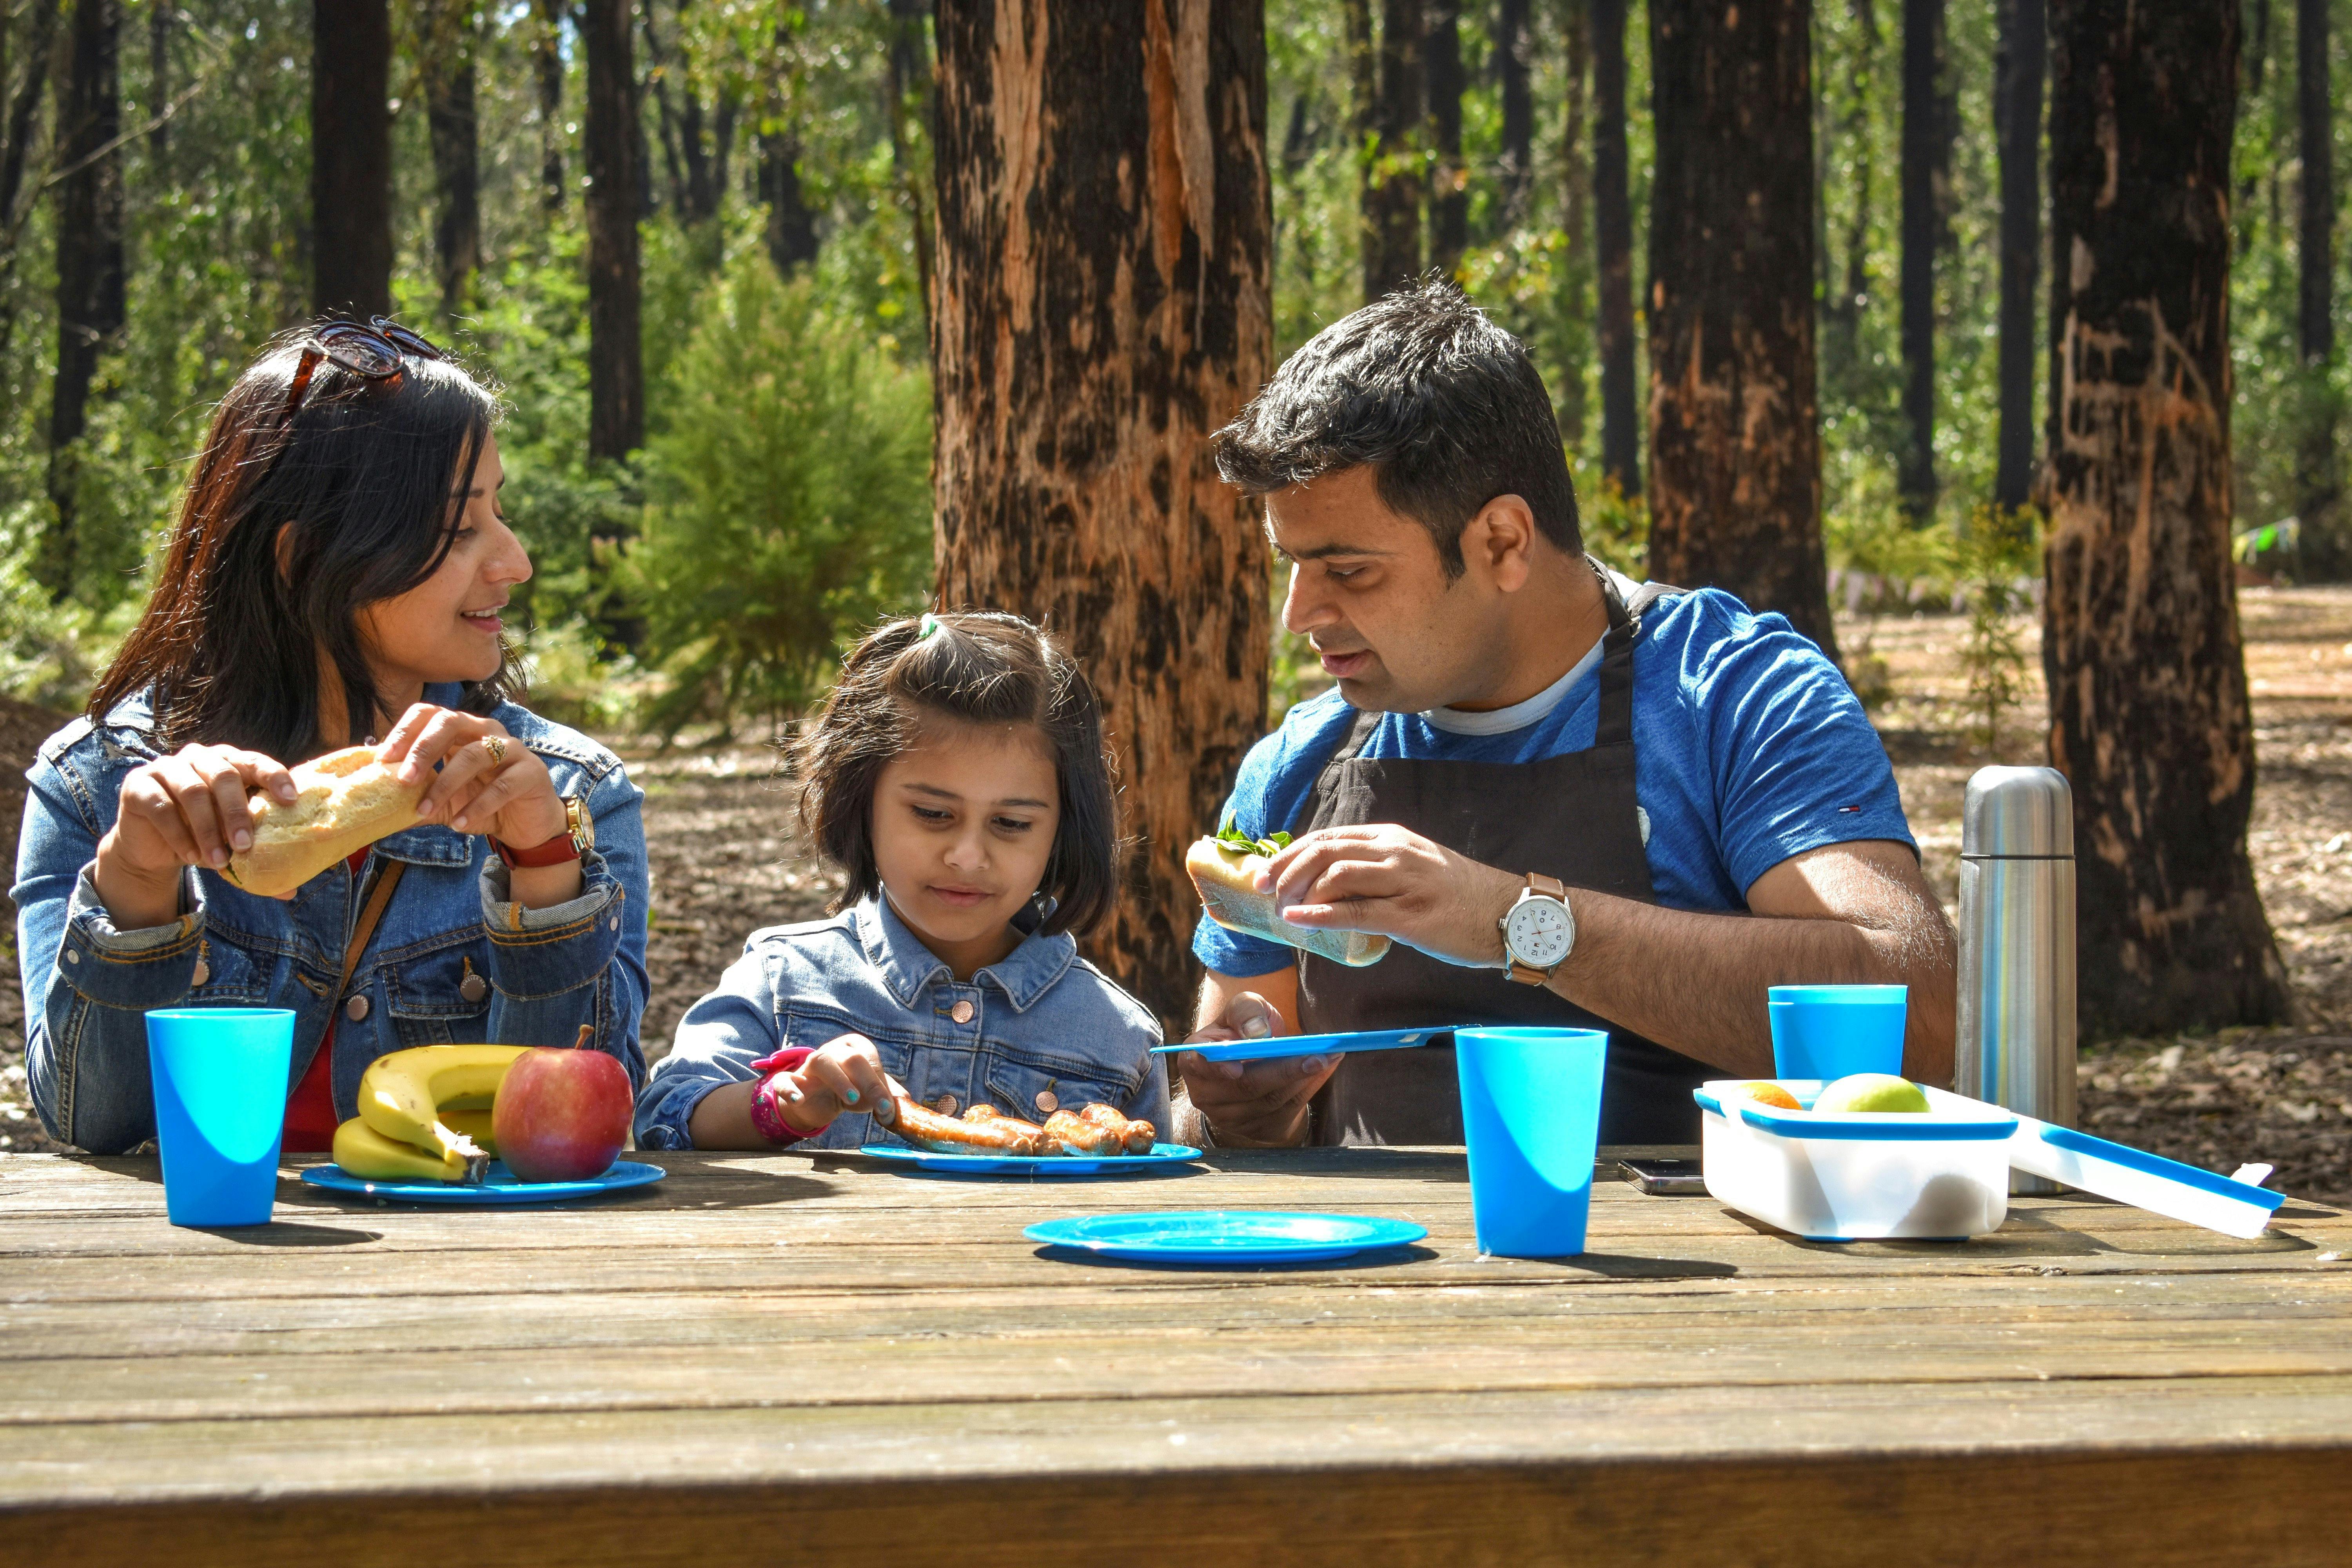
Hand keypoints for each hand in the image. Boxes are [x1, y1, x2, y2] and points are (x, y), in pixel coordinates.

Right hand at [95, 744, 301, 922]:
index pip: (255, 761)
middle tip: (245, 845)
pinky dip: (180, 835)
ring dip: (208, 830)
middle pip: (224, 775)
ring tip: (219, 861)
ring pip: (192, 791)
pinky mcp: (138, 785)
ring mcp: (166, 767)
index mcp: (229, 762)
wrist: (153, 849)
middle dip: (237, 812)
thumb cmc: (203, 837)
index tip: (290, 800)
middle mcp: (199, 757)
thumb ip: (258, 857)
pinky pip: (161, 807)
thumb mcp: (231, 843)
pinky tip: (191, 857)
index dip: (273, 777)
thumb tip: (290, 892)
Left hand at [376, 703, 567, 849]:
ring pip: (473, 755)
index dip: (404, 731)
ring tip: (425, 810)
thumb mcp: (442, 802)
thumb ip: (414, 797)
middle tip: (404, 779)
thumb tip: (373, 806)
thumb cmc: (481, 805)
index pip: (429, 713)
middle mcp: (485, 731)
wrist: (526, 826)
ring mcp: (511, 749)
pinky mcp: (532, 772)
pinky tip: (460, 824)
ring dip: (445, 784)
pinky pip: (502, 785)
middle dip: (422, 750)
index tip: (383, 760)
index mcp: (461, 730)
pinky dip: (477, 806)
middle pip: (450, 722)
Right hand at [772, 1033, 891, 1133]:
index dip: (881, 1081)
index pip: (869, 1057)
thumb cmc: (846, 1089)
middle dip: (869, 1082)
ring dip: (838, 1079)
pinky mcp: (790, 1082)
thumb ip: (887, 1095)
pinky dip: (791, 1089)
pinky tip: (799, 1098)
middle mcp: (831, 1051)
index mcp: (853, 1047)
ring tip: (852, 1100)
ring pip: (821, 1061)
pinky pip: (785, 1081)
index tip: (888, 1106)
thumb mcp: (869, 1091)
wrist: (813, 1100)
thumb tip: (906, 1103)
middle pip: (851, 1058)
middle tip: (881, 1107)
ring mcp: (808, 1065)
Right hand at [1176, 989, 1329, 1147]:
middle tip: (1317, 1054)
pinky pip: (1287, 1111)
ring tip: (1328, 1056)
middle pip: (1246, 1086)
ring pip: (1270, 1101)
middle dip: (1284, 1070)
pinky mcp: (1256, 1130)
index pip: (1199, 1066)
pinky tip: (1325, 1069)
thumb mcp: (1243, 1008)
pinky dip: (1309, 1089)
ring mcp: (1230, 1118)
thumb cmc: (1244, 1030)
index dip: (1217, 1068)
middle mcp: (1206, 1094)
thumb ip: (1246, 1010)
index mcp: (1195, 1060)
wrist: (1254, 1061)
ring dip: (1303, 1078)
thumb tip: (1257, 1032)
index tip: (1237, 1069)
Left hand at [1256, 824, 1520, 968]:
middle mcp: (1395, 853)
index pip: (1328, 837)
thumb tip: (1329, 884)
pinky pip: (1355, 911)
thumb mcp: (1415, 868)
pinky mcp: (1410, 915)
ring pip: (1336, 875)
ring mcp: (1403, 882)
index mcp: (1392, 839)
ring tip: (1281, 909)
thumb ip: (1377, 869)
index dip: (1290, 853)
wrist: (1508, 915)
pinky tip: (1297, 921)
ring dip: (1298, 893)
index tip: (1265, 871)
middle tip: (1261, 890)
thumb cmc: (1458, 898)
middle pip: (1324, 850)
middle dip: (1284, 869)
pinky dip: (1319, 914)